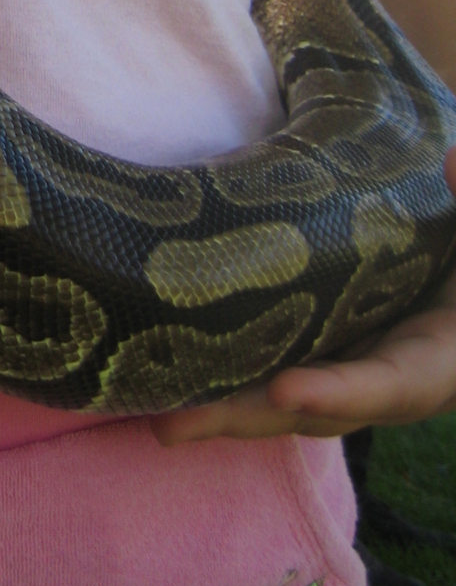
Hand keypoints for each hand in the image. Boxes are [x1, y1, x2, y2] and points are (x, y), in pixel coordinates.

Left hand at [151, 148, 455, 444]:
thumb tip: (453, 161)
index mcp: (441, 360)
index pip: (392, 383)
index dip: (340, 392)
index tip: (285, 389)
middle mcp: (393, 381)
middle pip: (320, 409)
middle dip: (249, 416)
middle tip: (175, 423)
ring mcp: (355, 371)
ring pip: (289, 401)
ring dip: (226, 410)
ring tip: (159, 417)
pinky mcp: (327, 355)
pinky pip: (277, 376)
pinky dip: (232, 386)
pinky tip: (172, 387)